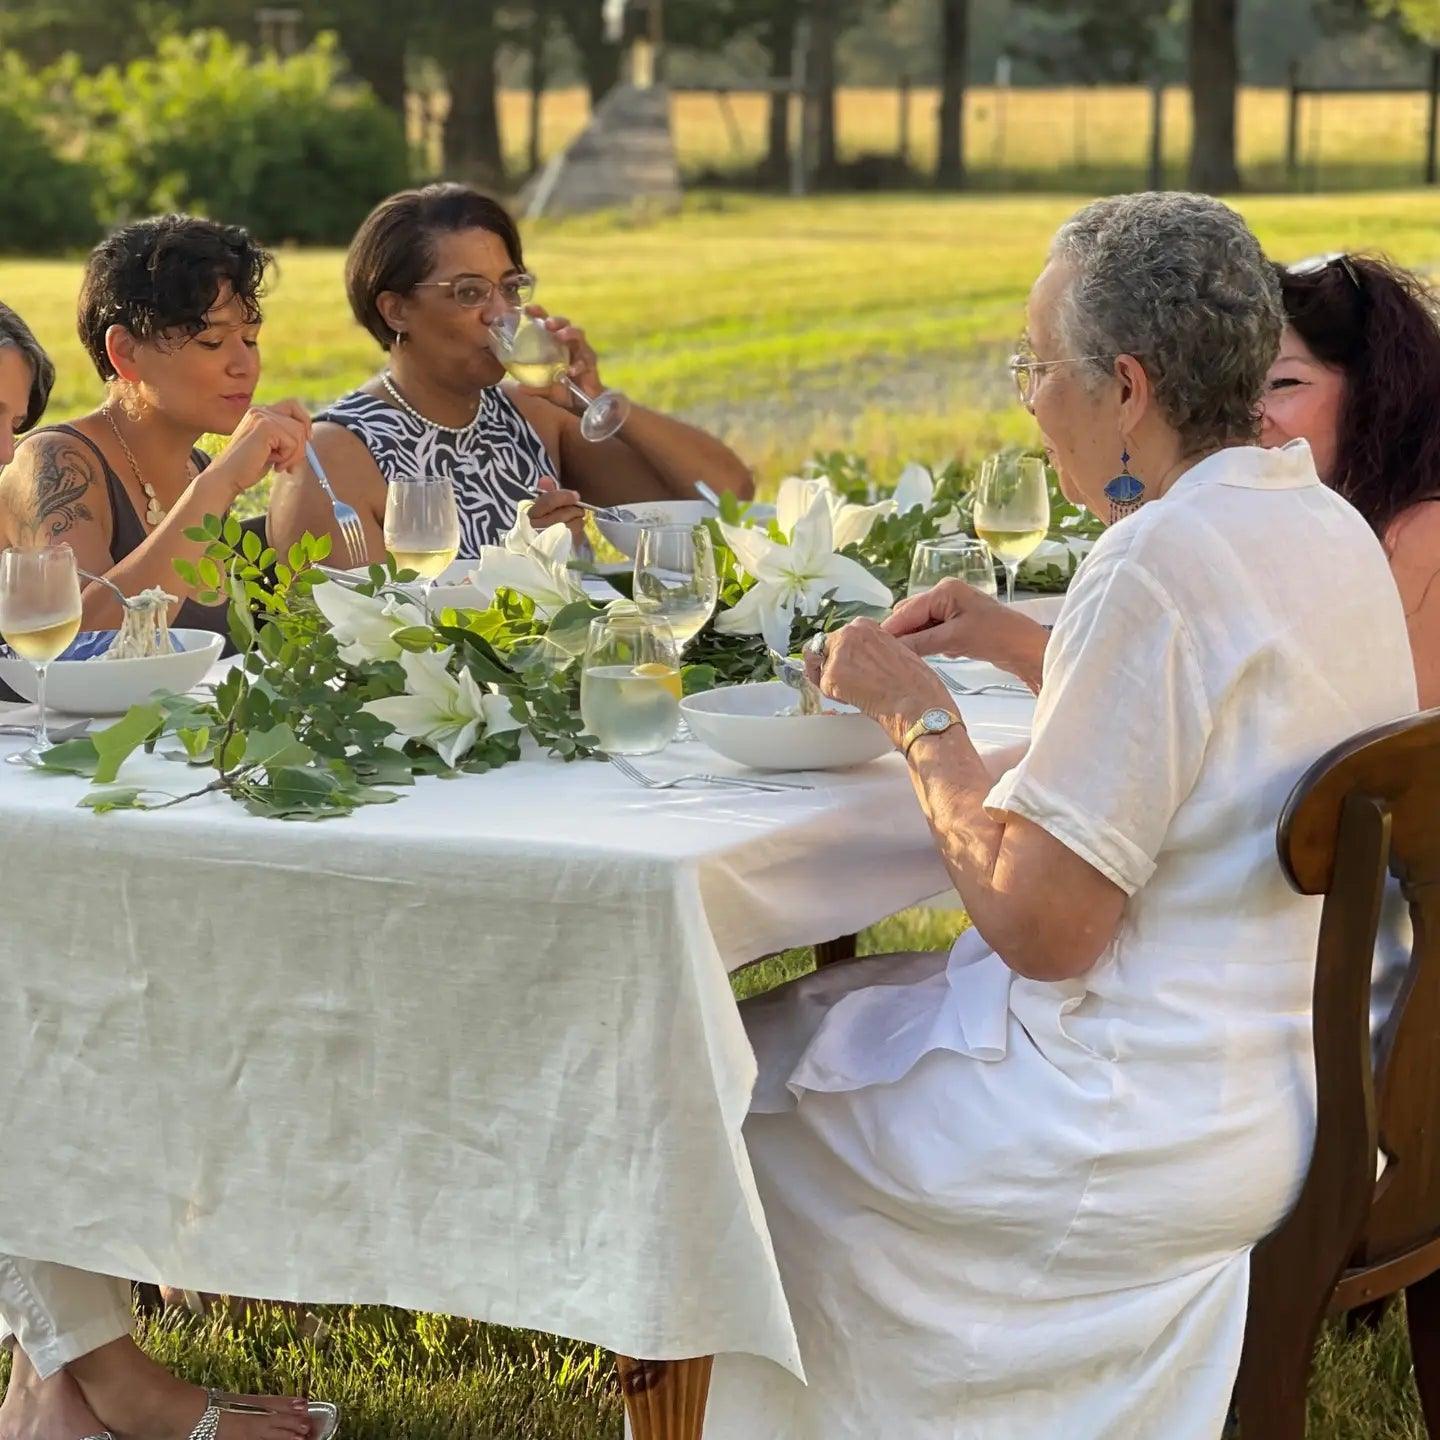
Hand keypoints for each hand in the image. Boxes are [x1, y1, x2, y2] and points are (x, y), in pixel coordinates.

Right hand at [204, 400, 311, 500]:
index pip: (293, 405)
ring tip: (276, 463)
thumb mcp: (272, 449)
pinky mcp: (265, 427)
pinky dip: (287, 457)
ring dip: (293, 455)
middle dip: (301, 447)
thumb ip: (287, 438)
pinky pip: (292, 442)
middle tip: (288, 465)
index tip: (308, 439)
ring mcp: (262, 416)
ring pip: (298, 433)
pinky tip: (271, 462)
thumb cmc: (249, 466)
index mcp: (261, 413)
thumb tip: (309, 436)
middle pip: (299, 422)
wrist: (228, 476)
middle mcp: (260, 410)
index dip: (304, 421)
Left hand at [521, 303, 604, 410]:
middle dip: (556, 320)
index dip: (538, 314)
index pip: (547, 324)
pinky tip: (570, 370)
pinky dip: (577, 365)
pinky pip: (585, 361)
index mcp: (555, 345)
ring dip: (569, 333)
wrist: (583, 406)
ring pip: (578, 335)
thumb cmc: (564, 392)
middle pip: (564, 324)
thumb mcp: (545, 389)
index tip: (527, 309)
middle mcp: (569, 345)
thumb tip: (519, 387)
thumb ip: (534, 387)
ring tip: (560, 336)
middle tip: (547, 324)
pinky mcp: (591, 365)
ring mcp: (582, 353)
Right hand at [530, 475, 586, 544]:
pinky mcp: (559, 550)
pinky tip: (575, 530)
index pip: (548, 502)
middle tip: (578, 509)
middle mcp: (536, 528)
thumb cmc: (542, 524)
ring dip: (578, 520)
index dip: (564, 496)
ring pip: (572, 525)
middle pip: (562, 514)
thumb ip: (545, 493)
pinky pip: (576, 536)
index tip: (576, 495)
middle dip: (574, 509)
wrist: (538, 550)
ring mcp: (548, 541)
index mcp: (530, 514)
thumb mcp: (541, 507)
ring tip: (576, 519)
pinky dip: (579, 530)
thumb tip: (546, 479)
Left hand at [810, 617, 953, 749]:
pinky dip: (836, 697)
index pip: (837, 637)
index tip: (848, 667)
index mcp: (864, 625)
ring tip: (858, 693)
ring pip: (820, 669)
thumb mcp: (893, 651)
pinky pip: (823, 689)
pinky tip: (858, 699)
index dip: (841, 656)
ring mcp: (838, 654)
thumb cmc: (916, 684)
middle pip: (821, 650)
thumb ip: (870, 650)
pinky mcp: (831, 676)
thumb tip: (857, 661)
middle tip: (847, 685)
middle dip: (829, 668)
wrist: (918, 703)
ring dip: (832, 683)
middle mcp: (848, 633)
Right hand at [883, 577, 1008, 659]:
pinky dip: (927, 645)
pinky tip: (928, 657)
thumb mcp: (954, 639)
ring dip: (914, 642)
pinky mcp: (958, 624)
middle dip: (901, 636)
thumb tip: (892, 650)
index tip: (872, 649)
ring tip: (901, 661)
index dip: (890, 630)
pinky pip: (932, 633)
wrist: (1027, 648)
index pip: (906, 610)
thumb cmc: (996, 636)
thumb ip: (920, 643)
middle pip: (910, 616)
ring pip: (920, 626)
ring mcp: (952, 609)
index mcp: (944, 590)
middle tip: (887, 658)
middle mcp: (945, 595)